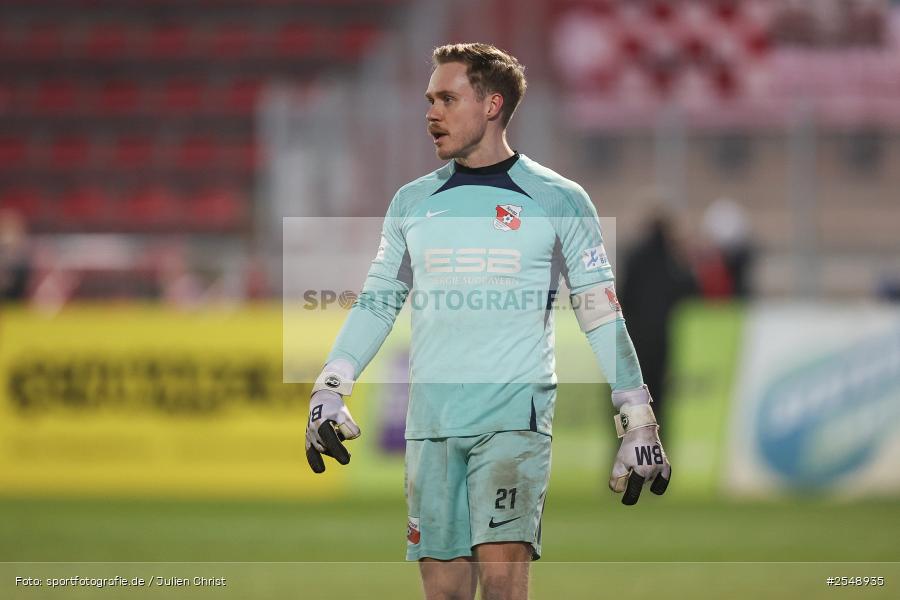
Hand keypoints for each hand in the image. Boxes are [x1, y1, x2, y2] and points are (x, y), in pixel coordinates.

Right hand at [305, 389, 360, 473]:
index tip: (346, 461)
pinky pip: (310, 452)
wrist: (322, 399)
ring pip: (321, 449)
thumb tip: (354, 436)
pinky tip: (320, 469)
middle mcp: (313, 430)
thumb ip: (349, 424)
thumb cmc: (334, 406)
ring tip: (347, 456)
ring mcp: (310, 435)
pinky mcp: (309, 438)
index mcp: (321, 423)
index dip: (338, 451)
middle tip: (349, 457)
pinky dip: (315, 460)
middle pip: (326, 447)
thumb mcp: (343, 412)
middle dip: (337, 452)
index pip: (331, 440)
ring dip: (332, 452)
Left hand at [608, 387, 670, 504]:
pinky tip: (653, 480)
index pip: (634, 491)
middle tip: (630, 464)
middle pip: (641, 483)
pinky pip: (664, 479)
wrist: (642, 429)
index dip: (629, 498)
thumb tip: (618, 491)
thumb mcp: (619, 461)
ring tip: (639, 460)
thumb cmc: (629, 446)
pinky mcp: (666, 464)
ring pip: (651, 479)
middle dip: (635, 478)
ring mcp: (661, 468)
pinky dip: (659, 481)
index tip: (626, 501)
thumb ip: (617, 478)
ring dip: (645, 475)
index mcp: (641, 471)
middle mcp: (653, 471)